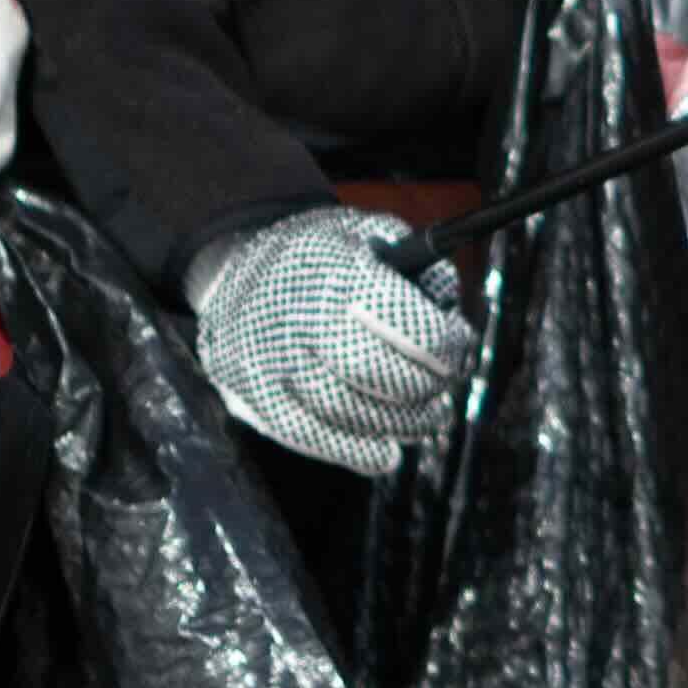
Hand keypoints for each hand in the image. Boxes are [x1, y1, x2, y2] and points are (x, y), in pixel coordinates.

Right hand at [186, 205, 475, 478]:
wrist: (230, 281)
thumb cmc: (316, 262)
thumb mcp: (365, 235)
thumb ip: (416, 268)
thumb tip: (449, 312)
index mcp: (328, 270)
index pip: (398, 319)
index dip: (440, 342)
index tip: (457, 346)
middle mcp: (292, 318)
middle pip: (372, 370)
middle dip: (422, 385)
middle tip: (444, 385)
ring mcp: (266, 364)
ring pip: (348, 412)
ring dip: (401, 423)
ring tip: (427, 416)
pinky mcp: (253, 402)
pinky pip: (313, 439)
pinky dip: (359, 451)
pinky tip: (386, 450)